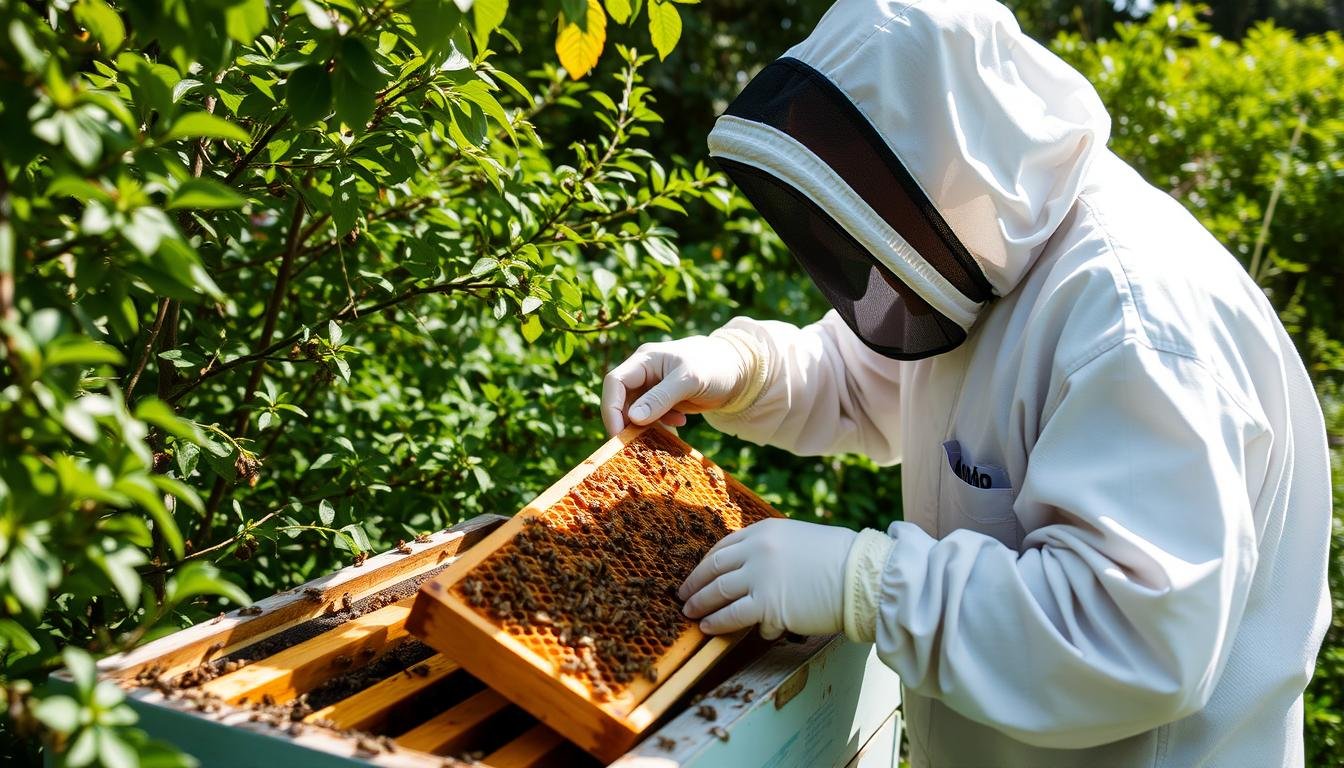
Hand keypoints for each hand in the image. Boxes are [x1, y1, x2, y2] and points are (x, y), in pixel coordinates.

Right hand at [601, 335, 753, 435]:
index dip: (611, 408)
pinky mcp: (663, 399)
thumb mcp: (689, 381)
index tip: (618, 434)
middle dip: (627, 421)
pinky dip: (660, 424)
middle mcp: (644, 371)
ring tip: (668, 430)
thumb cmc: (715, 367)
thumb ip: (661, 398)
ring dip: (645, 425)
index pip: (615, 382)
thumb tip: (633, 418)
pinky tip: (679, 424)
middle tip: (636, 443)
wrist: (739, 370)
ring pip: (635, 410)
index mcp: (645, 359)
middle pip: (621, 399)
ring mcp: (652, 386)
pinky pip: (650, 416)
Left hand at [678, 518, 856, 638]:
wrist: (861, 577)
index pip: (724, 546)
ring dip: (701, 604)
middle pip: (714, 568)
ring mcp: (759, 577)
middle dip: (695, 583)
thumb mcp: (801, 540)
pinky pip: (733, 616)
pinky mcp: (767, 604)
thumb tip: (758, 572)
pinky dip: (718, 623)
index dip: (706, 563)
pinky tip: (709, 629)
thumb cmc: (840, 561)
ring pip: (718, 593)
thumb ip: (775, 551)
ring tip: (691, 614)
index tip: (698, 573)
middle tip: (683, 595)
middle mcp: (757, 550)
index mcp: (764, 530)